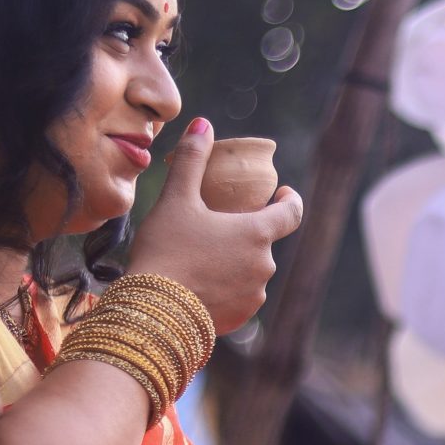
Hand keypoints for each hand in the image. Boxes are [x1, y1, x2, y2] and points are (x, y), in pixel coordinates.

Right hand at [126, 118, 305, 333]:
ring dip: (235, 263)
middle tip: (216, 227)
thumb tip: (203, 124)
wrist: (152, 311)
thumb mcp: (176, 200)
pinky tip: (200, 286)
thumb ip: (192, 160)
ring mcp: (255, 296)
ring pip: (250, 272)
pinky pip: (239, 298)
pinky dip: (225, 289)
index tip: (281, 193)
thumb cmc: (166, 250)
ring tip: (202, 259)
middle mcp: (265, 266)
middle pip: (263, 243)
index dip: (290, 200)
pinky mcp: (240, 319)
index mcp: (258, 233)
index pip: (292, 213)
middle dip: (246, 233)